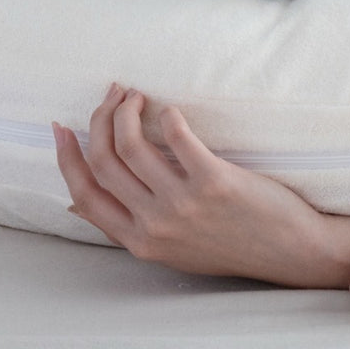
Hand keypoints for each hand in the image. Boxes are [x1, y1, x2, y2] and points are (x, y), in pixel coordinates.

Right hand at [54, 85, 335, 285]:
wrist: (289, 252)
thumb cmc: (231, 246)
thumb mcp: (170, 250)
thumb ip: (132, 227)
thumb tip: (80, 204)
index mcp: (138, 241)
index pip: (83, 194)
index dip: (66, 157)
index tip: (61, 127)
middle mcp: (154, 224)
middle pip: (103, 161)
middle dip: (98, 120)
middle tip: (113, 96)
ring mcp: (182, 204)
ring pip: (131, 145)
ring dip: (128, 111)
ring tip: (138, 96)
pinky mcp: (214, 181)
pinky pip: (177, 137)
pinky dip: (168, 116)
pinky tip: (170, 110)